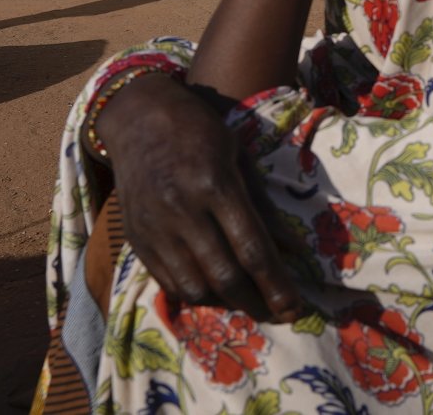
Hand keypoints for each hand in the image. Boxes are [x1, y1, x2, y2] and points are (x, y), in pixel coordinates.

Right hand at [96, 74, 300, 321]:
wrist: (138, 119)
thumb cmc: (199, 132)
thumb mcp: (239, 157)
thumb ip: (263, 206)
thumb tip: (294, 249)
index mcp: (215, 185)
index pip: (252, 249)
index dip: (277, 285)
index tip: (296, 308)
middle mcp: (182, 211)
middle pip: (224, 275)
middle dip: (257, 302)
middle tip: (279, 314)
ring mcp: (155, 228)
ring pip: (194, 286)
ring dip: (226, 303)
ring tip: (249, 301)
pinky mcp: (136, 238)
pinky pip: (168, 282)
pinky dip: (195, 293)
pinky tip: (214, 290)